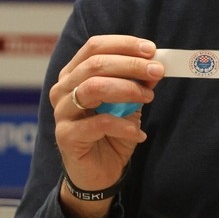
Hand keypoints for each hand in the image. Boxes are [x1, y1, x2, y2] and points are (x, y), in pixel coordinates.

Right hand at [50, 35, 164, 217]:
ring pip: (93, 87)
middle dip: (131, 65)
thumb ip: (138, 83)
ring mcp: (61, 112)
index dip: (124, 44)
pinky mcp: (66, 136)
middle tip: (157, 72)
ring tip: (147, 98)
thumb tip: (155, 65)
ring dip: (127, 89)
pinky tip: (138, 132)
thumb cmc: (112, 132)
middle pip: (95, 64)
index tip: (151, 50)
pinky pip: (99, 123)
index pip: (95, 47)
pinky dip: (124, 125)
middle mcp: (63, 89)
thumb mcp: (128, 102)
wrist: (99, 173)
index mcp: (74, 73)